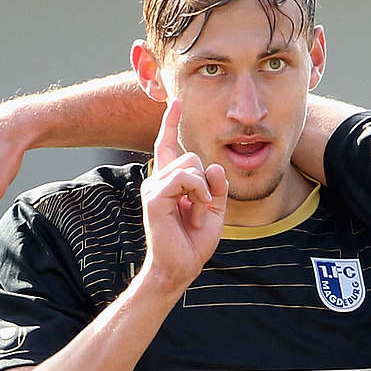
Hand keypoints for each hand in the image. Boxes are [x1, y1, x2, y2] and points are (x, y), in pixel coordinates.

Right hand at [139, 99, 227, 292]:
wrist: (180, 267)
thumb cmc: (193, 241)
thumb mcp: (215, 210)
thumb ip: (217, 186)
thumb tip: (213, 167)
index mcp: (170, 182)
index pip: (168, 145)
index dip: (170, 123)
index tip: (174, 102)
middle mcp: (158, 180)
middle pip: (191, 155)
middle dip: (207, 183)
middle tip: (201, 212)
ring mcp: (154, 187)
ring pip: (191, 165)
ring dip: (204, 194)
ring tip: (196, 217)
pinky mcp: (154, 196)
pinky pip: (185, 178)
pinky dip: (199, 195)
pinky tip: (195, 214)